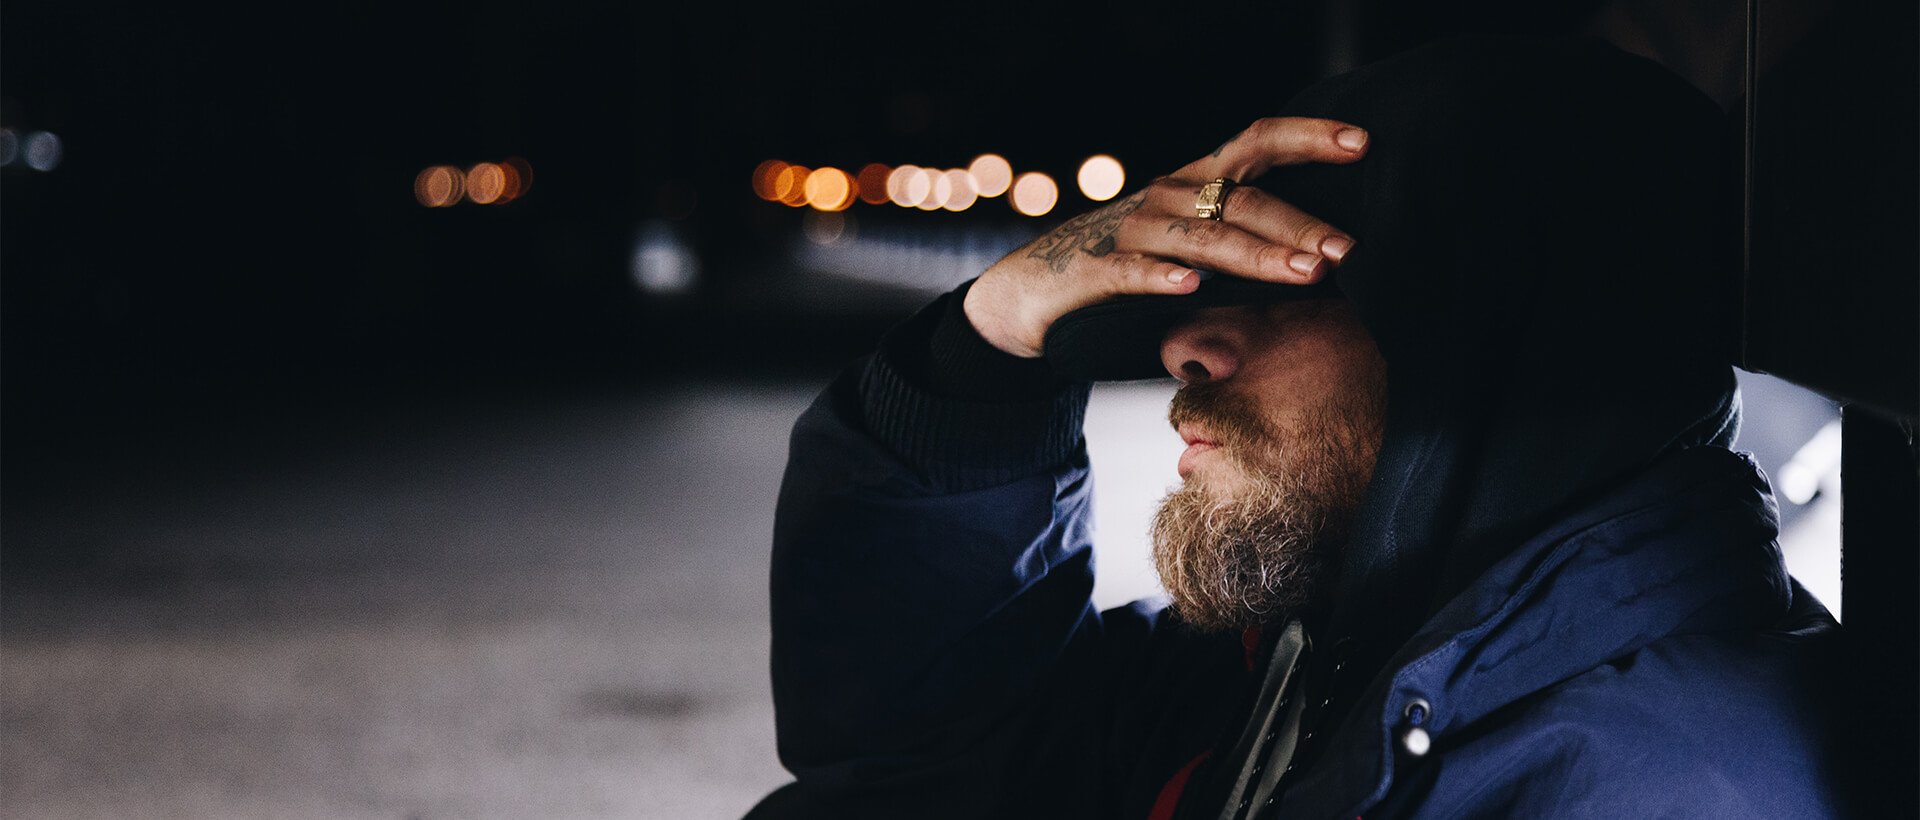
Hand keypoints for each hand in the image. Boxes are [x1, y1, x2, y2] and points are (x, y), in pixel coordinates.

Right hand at [963, 117, 1369, 357]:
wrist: (1034, 293)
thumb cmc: (1129, 272)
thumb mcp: (1193, 251)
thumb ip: (1246, 250)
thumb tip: (1326, 265)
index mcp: (1194, 185)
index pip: (1256, 145)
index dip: (1307, 137)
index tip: (1362, 142)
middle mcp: (1166, 197)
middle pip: (1241, 200)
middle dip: (1299, 224)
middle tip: (1345, 250)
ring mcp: (1130, 232)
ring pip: (1201, 238)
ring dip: (1257, 255)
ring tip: (1305, 274)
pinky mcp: (1093, 271)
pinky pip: (1132, 271)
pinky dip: (1162, 278)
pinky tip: (1195, 288)